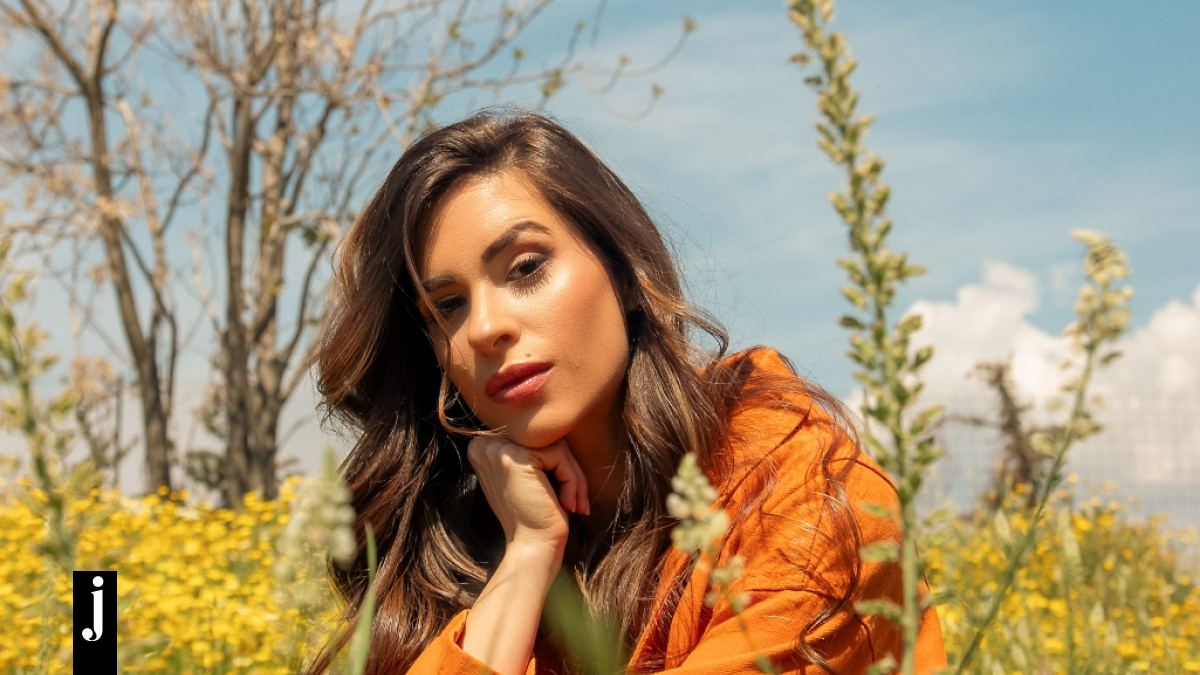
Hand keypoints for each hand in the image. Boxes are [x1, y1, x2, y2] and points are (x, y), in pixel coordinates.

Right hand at [467, 436, 590, 549]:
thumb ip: (529, 451)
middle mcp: (484, 445)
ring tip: (575, 504)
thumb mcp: (525, 478)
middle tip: (577, 501)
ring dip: (574, 477)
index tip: (564, 494)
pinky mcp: (517, 458)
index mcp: (482, 448)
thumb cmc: (534, 516)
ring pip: (556, 447)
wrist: (532, 548)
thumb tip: (554, 427)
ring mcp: (499, 450)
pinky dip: (573, 480)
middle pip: (545, 440)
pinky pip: (560, 456)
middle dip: (568, 470)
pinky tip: (569, 504)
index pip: (533, 441)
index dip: (556, 465)